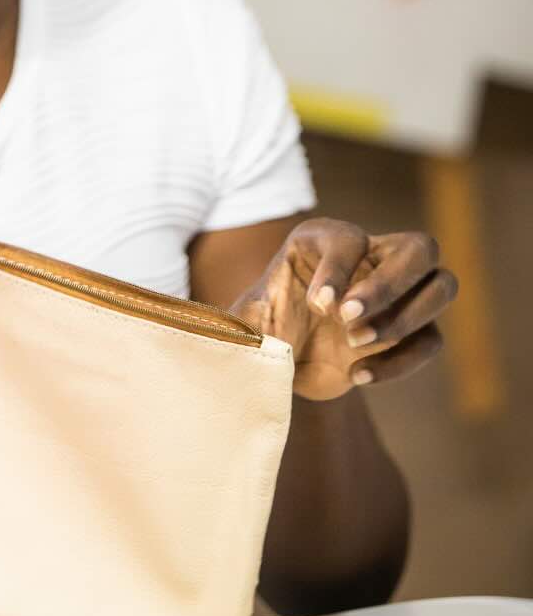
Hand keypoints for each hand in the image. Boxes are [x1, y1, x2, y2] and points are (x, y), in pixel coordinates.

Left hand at [232, 217, 457, 401]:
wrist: (281, 366)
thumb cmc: (259, 329)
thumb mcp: (242, 319)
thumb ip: (229, 318)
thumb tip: (174, 322)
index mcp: (328, 240)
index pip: (351, 238)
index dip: (340, 267)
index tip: (320, 304)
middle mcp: (372, 258)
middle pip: (420, 248)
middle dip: (389, 284)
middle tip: (348, 321)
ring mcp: (400, 295)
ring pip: (441, 287)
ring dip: (405, 318)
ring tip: (355, 344)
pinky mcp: (412, 333)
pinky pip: (431, 341)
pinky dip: (402, 361)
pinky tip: (358, 377)